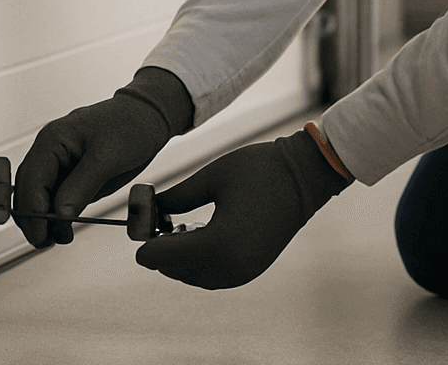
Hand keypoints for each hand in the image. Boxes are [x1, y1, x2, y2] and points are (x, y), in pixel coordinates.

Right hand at [15, 82, 179, 248]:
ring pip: (38, 196)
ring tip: (59, 238)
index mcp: (52, 140)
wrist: (150, 116)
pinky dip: (56, 212)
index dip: (33, 212)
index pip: (30, 182)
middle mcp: (49, 150)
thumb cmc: (132, 124)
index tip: (42, 234)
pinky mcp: (70, 172)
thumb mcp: (108, 157)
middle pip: (27, 191)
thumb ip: (81, 186)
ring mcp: (59, 161)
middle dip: (34, 219)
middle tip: (47, 242)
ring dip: (44, 218)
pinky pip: (55, 195)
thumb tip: (60, 214)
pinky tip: (65, 227)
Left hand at [135, 129, 351, 288]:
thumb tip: (149, 210)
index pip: (161, 257)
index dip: (145, 242)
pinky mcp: (251, 270)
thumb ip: (176, 198)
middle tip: (158, 220)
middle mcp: (229, 267)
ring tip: (179, 227)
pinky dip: (198, 262)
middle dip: (161, 249)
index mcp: (217, 244)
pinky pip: (213, 275)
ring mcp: (243, 272)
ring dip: (179, 257)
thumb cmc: (260, 170)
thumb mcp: (211, 178)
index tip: (141, 223)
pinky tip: (199, 235)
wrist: (306, 177)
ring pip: (193, 276)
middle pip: (174, 270)